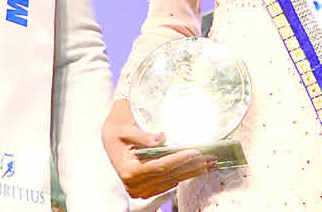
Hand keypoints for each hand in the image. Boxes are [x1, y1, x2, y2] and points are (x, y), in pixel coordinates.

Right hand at [100, 98, 215, 198]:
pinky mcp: (147, 189)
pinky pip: (170, 182)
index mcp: (128, 171)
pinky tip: (199, 168)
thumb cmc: (117, 130)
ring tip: (210, 163)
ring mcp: (140, 190)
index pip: (159, 166)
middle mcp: (134, 185)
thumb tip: (163, 138)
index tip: (196, 151)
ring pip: (173, 180)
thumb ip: (143, 136)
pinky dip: (185, 174)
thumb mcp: (126, 129)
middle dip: (191, 166)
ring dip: (192, 172)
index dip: (179, 159)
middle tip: (211, 157)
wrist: (110, 138)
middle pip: (169, 176)